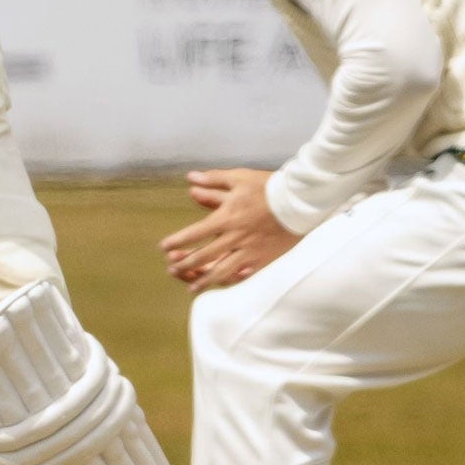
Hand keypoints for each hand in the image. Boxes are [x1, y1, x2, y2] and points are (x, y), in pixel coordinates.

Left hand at [161, 169, 299, 292]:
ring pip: (221, 271)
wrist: (299, 201)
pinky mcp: (263, 258)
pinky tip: (222, 285)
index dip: (177, 242)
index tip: (165, 248)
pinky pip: (243, 274)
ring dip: (204, 280)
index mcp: (227, 217)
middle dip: (185, 264)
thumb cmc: (268, 187)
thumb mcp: (239, 178)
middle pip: (204, 256)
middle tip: (172, 269)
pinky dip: (230, 282)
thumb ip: (213, 181)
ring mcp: (249, 250)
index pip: (195, 234)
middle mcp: (235, 237)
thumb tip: (191, 179)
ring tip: (192, 286)